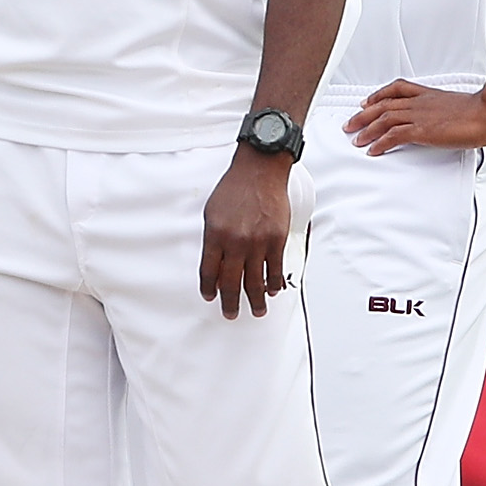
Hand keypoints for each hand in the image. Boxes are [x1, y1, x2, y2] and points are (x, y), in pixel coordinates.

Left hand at [198, 150, 293, 317]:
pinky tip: (273, 290)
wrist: (259, 171)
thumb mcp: (212, 212)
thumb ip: (212, 240)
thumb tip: (215, 266)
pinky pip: (274, 269)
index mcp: (215, 235)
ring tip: (257, 310)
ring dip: (256, 300)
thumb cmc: (234, 188)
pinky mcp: (276, 240)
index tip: (210, 298)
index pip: (209, 272)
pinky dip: (274, 283)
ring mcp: (258, 242)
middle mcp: (236, 242)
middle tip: (231, 314)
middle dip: (231, 303)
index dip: (209, 289)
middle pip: (231, 283)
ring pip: (256, 281)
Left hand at [346, 81, 485, 154]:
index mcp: (429, 95)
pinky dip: (380, 143)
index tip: (368, 101)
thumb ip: (449, 113)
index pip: (397, 88)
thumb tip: (449, 121)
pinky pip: (393, 135)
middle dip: (364, 114)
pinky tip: (373, 150)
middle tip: (351, 123)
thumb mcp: (460, 107)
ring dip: (367, 129)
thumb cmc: (481, 111)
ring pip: (384, 119)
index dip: (379, 94)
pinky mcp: (422, 130)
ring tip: (356, 139)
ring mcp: (420, 116)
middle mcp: (420, 103)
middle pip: (384, 104)